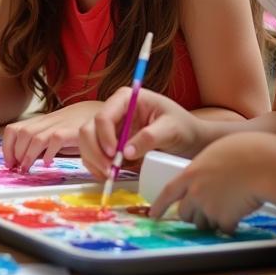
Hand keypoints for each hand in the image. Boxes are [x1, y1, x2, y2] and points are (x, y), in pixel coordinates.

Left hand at [0, 101, 101, 169]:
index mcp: (38, 122)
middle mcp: (45, 122)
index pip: (13, 129)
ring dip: (27, 155)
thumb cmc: (74, 127)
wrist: (97, 114)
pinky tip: (49, 163)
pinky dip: (48, 153)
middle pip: (21, 133)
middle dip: (15, 153)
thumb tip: (23, 161)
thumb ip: (39, 143)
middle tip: (17, 168)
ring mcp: (58, 125)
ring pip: (34, 137)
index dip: (7, 147)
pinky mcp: (71, 131)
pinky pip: (54, 140)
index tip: (9, 163)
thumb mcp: (52, 132)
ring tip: (27, 169)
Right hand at [77, 87, 203, 179]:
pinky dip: (95, 166)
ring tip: (110, 175)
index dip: (105, 136)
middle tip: (110, 171)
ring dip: (93, 161)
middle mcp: (113, 111)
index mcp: (125, 99)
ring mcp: (109, 128)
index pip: (104, 116)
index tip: (116, 156)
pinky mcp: (109, 143)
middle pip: (88, 129)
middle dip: (95, 152)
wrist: (190, 140)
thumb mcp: (172, 129)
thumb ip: (150, 137)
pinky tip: (107, 175)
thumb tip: (127, 153)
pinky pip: (92, 154)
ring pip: (85, 143)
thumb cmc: (184, 128)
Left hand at [150, 134, 272, 232]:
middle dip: (192, 215)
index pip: (168, 193)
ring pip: (204, 224)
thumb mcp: (215, 153)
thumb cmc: (243, 152)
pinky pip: (224, 228)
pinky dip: (230, 225)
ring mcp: (209, 208)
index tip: (152, 215)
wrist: (262, 166)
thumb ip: (205, 168)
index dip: (159, 206)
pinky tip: (239, 215)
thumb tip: (207, 176)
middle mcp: (195, 193)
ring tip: (226, 208)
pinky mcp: (226, 219)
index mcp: (190, 174)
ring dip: (211, 221)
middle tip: (203, 211)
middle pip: (185, 213)